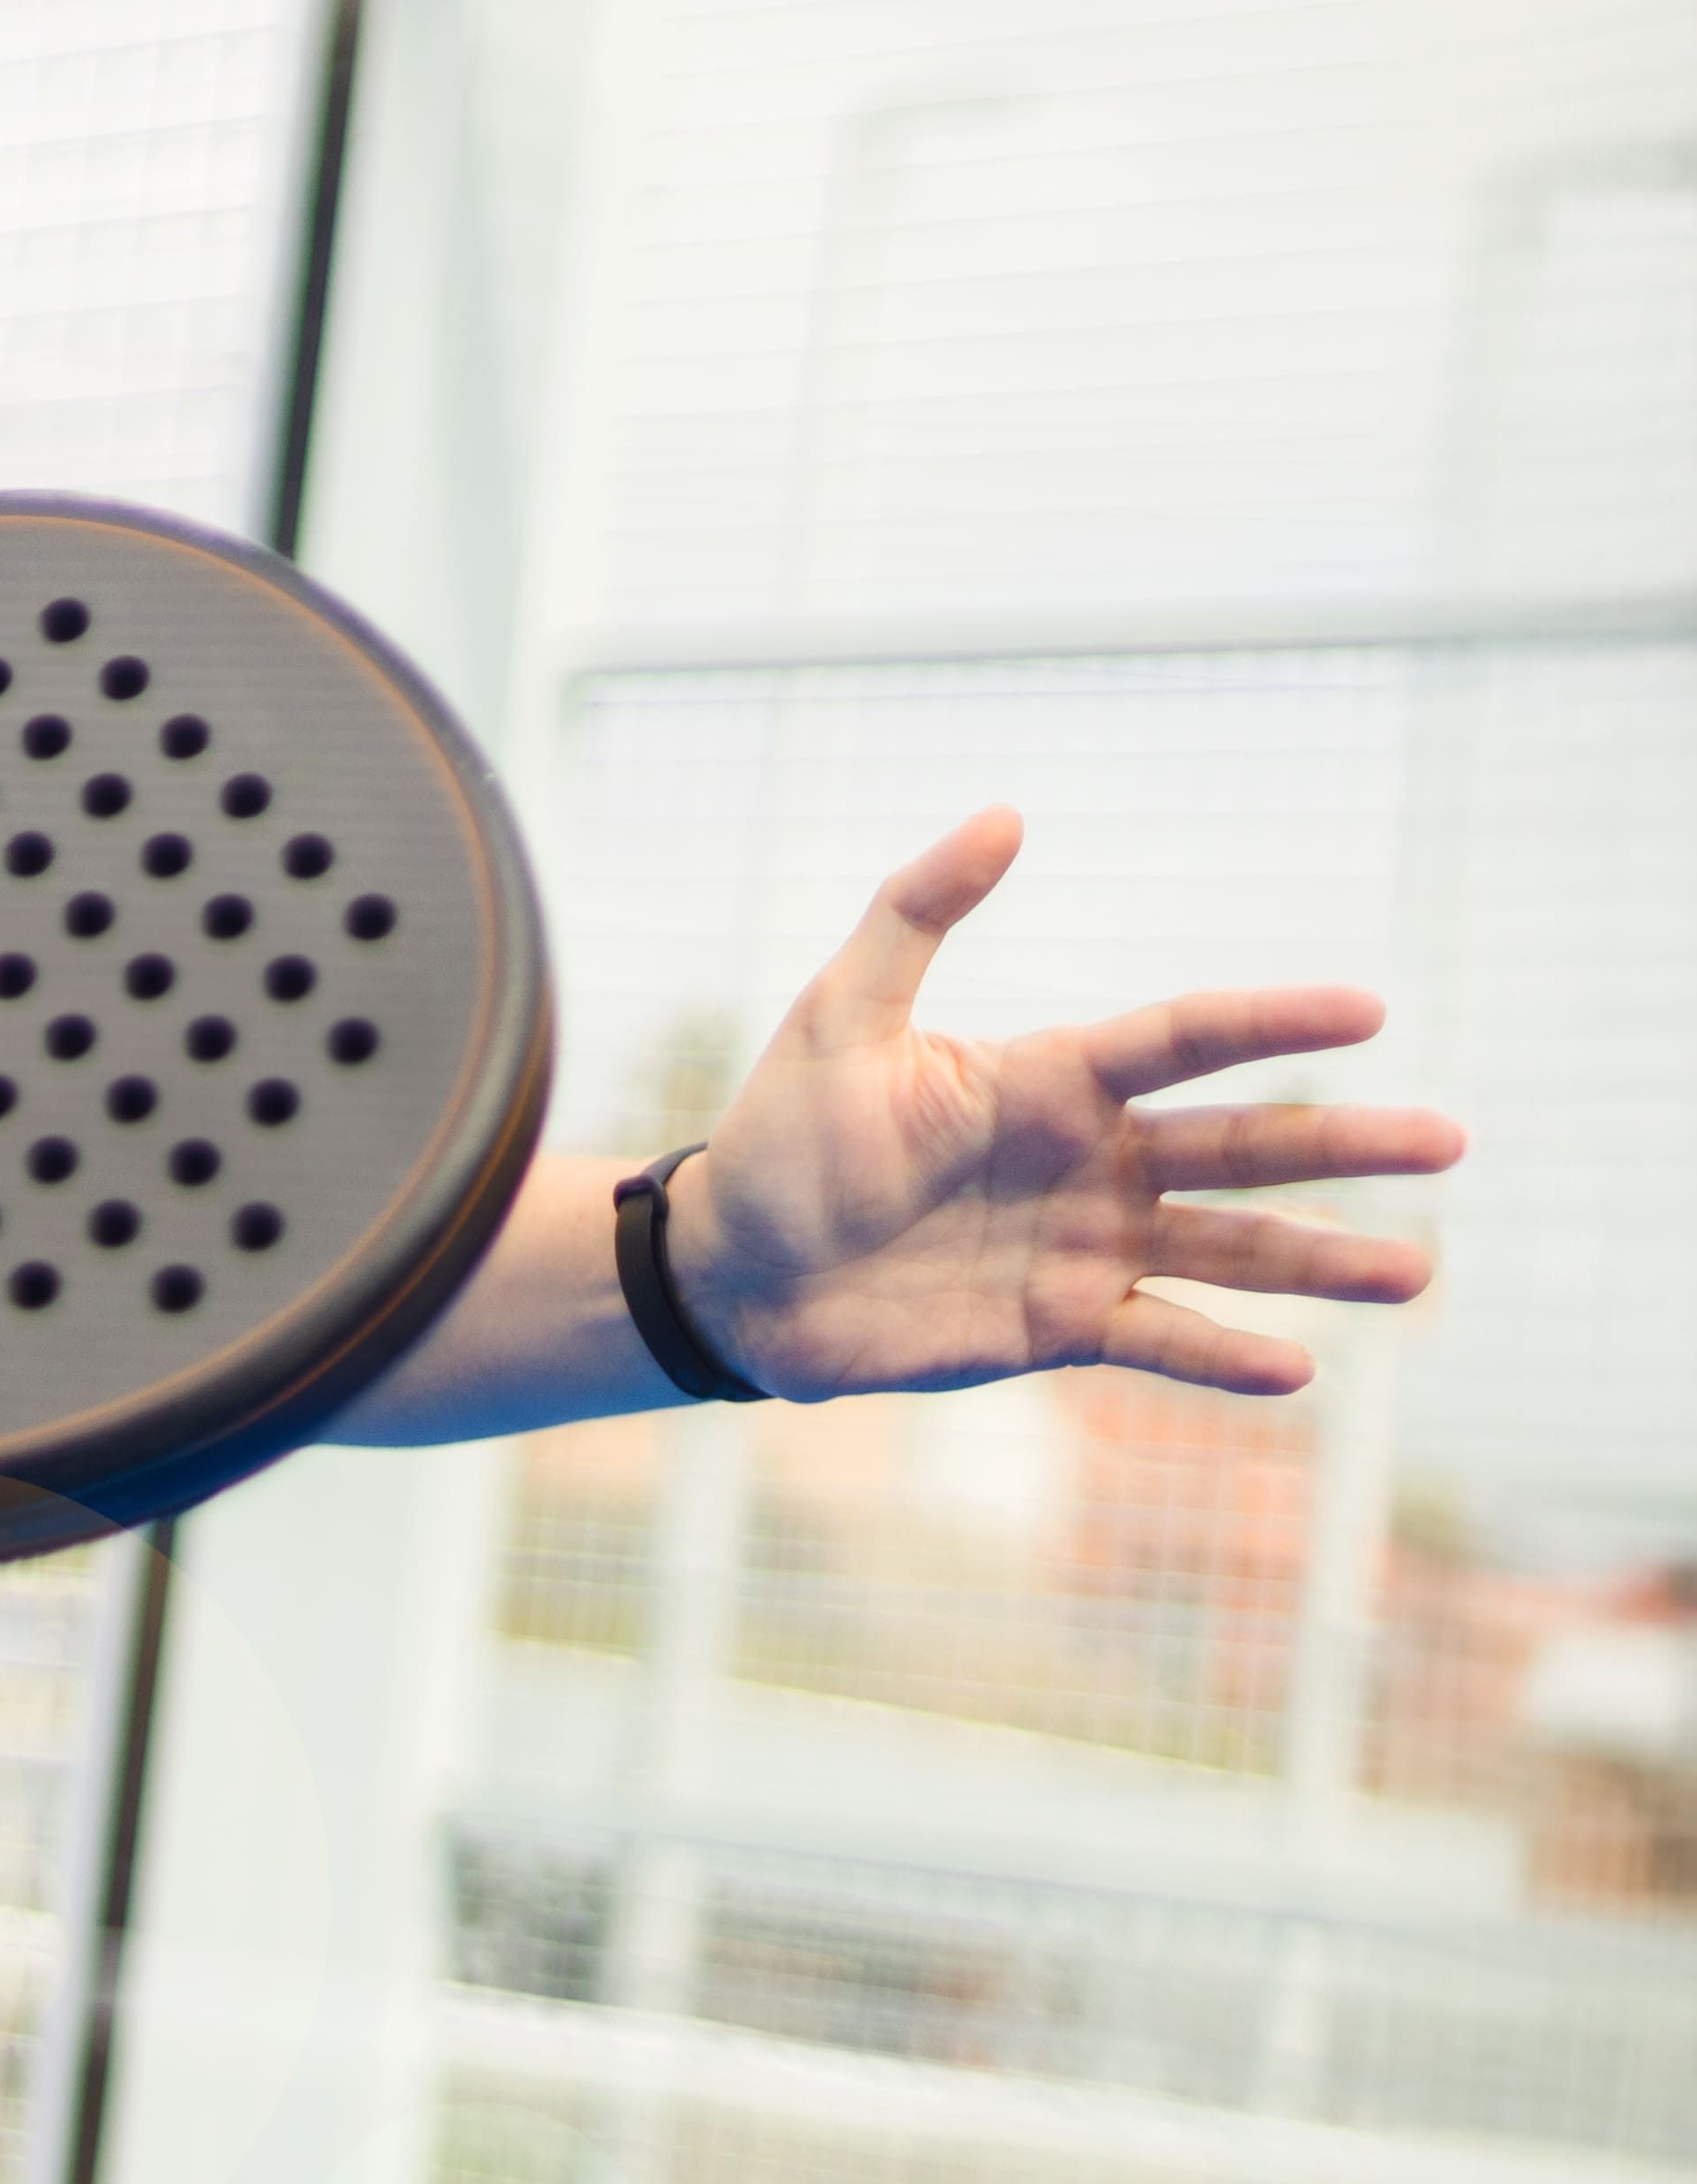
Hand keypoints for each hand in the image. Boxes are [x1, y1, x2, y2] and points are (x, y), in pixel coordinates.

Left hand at [682, 807, 1463, 1401]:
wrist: (734, 1270)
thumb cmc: (781, 1137)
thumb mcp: (839, 1015)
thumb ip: (915, 914)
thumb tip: (1004, 814)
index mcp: (1050, 1079)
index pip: (1184, 1039)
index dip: (1272, 1021)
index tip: (1369, 1009)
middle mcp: (1090, 1160)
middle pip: (1241, 1147)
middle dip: (1345, 1145)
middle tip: (1449, 1142)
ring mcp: (1084, 1246)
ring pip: (1227, 1252)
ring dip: (1319, 1262)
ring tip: (1413, 1275)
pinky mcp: (1058, 1327)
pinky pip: (1161, 1342)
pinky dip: (1224, 1358)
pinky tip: (1297, 1369)